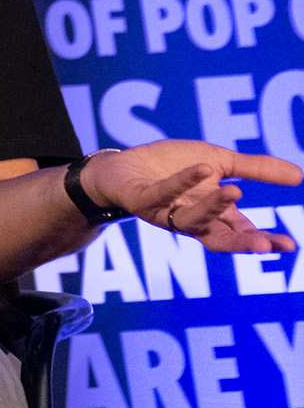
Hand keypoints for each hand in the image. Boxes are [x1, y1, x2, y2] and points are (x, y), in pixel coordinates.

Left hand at [87, 142, 301, 253]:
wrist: (122, 165)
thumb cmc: (171, 166)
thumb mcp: (220, 161)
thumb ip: (256, 169)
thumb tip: (300, 175)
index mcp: (212, 214)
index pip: (242, 232)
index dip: (263, 239)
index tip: (288, 245)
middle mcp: (189, 219)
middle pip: (219, 239)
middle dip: (242, 243)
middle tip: (265, 246)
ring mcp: (164, 212)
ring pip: (190, 220)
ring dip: (212, 208)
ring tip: (235, 192)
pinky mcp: (141, 199)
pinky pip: (162, 194)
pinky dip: (181, 182)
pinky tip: (201, 169)